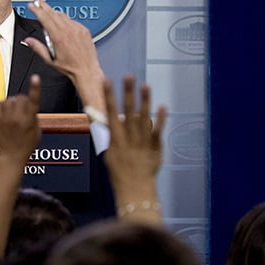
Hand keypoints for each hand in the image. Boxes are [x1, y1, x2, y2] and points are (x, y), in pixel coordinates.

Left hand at [0, 74, 41, 162]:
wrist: (11, 157)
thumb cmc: (25, 147)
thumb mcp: (37, 131)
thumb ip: (34, 116)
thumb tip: (30, 105)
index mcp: (29, 121)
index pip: (33, 100)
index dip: (35, 87)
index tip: (35, 77)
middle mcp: (17, 118)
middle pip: (20, 97)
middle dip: (23, 100)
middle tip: (23, 110)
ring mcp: (5, 118)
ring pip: (9, 99)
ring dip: (12, 102)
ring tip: (14, 113)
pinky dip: (2, 105)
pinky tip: (5, 113)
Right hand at [24, 0, 104, 111]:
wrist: (87, 70)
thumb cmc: (70, 68)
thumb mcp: (50, 60)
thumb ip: (38, 48)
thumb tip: (28, 41)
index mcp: (58, 37)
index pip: (45, 18)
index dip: (37, 9)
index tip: (31, 5)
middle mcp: (69, 30)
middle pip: (53, 13)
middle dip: (43, 5)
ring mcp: (77, 29)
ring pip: (63, 16)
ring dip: (54, 12)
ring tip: (47, 11)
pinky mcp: (84, 30)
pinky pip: (72, 21)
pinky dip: (65, 20)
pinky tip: (62, 24)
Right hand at [104, 75, 166, 199]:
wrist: (135, 188)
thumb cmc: (120, 171)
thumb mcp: (109, 153)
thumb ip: (108, 136)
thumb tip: (102, 122)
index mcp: (116, 139)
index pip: (111, 113)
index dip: (109, 96)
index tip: (107, 81)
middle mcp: (129, 138)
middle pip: (128, 111)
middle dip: (127, 92)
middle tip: (128, 76)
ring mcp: (143, 142)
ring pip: (144, 117)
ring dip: (144, 101)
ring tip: (145, 85)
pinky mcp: (155, 147)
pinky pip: (158, 131)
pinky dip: (160, 119)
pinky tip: (162, 106)